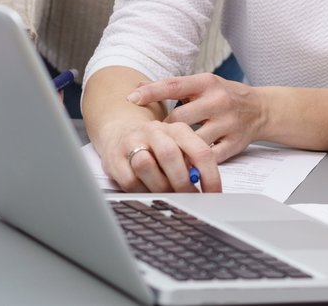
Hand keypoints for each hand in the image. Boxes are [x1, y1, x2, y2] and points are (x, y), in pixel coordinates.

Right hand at [96, 117, 221, 192]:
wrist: (121, 131)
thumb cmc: (157, 145)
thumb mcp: (178, 147)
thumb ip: (192, 164)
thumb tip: (204, 189)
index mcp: (178, 129)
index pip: (200, 151)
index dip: (210, 176)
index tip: (213, 195)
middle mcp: (155, 131)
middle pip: (171, 155)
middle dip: (182, 182)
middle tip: (189, 199)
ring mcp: (132, 143)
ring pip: (146, 166)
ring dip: (160, 187)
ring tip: (169, 196)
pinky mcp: (114, 159)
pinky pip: (129, 181)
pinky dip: (142, 192)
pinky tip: (149, 194)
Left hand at [130, 74, 267, 162]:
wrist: (261, 109)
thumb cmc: (225, 96)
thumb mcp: (204, 84)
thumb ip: (175, 88)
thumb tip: (139, 88)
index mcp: (208, 83)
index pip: (175, 85)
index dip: (151, 92)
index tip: (131, 98)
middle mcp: (218, 101)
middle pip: (180, 118)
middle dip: (164, 129)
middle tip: (152, 137)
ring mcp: (228, 123)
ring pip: (193, 140)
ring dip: (177, 149)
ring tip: (164, 153)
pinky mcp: (235, 143)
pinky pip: (209, 157)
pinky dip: (195, 162)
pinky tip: (185, 165)